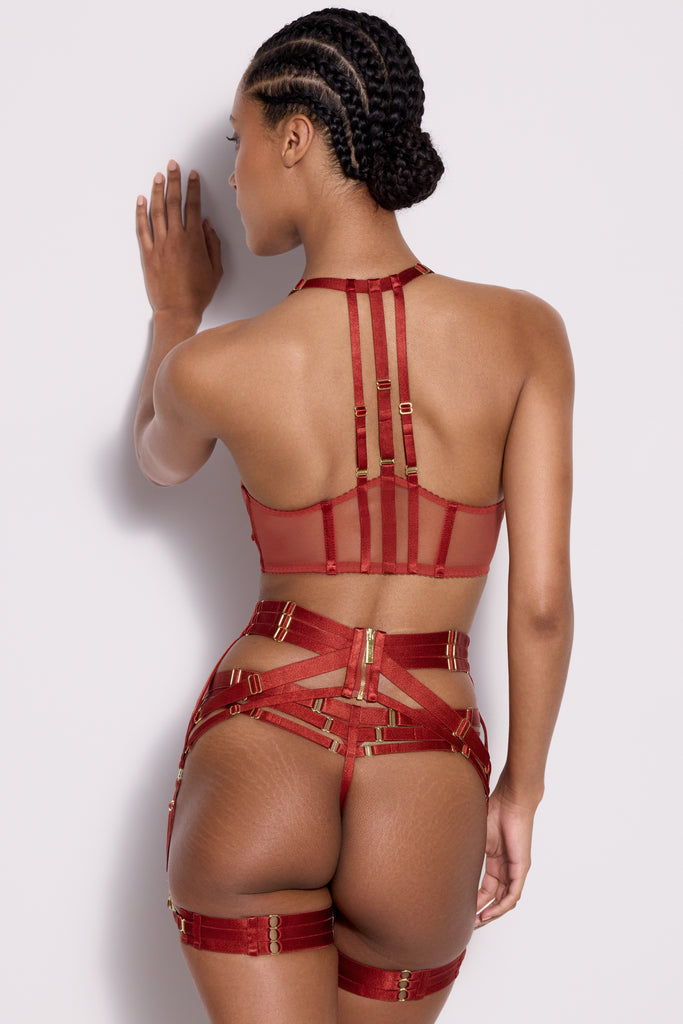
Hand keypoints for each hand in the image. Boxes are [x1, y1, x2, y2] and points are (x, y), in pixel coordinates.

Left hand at [136, 160, 222, 319]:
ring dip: (157, 191)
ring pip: (157, 211)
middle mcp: (175, 238)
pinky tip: (141, 200)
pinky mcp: (147, 253)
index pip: (193, 206)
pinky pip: (142, 228)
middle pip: (173, 202)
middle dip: (174, 181)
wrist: (177, 310)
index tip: (193, 175)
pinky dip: (141, 212)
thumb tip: (208, 225)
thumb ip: (213, 244)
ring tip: (158, 176)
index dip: (193, 188)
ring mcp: (159, 245)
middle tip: (173, 165)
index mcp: (194, 241)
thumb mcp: (216, 269)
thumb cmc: (198, 293)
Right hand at [475, 782, 535, 926]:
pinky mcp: (521, 867)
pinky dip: (502, 906)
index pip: (487, 889)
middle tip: (469, 924)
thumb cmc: (495, 809)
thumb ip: (467, 848)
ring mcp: (515, 869)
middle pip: (496, 898)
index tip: (463, 912)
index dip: (476, 902)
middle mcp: (507, 868)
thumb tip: (443, 852)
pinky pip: (513, 893)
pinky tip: (491, 913)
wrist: (512, 799)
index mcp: (496, 860)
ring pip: (505, 900)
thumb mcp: (476, 835)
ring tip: (477, 923)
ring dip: (492, 914)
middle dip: (483, 913)